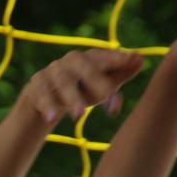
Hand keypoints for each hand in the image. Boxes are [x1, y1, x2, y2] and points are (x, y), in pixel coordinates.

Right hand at [25, 48, 143, 124]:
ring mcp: (52, 72)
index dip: (118, 60)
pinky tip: (52, 119)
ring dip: (71, 98)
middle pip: (84, 67)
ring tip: (79, 115)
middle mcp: (71, 61)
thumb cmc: (82, 89)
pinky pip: (41, 95)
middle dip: (95, 81)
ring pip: (62, 82)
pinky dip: (47, 106)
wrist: (46, 98)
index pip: (105, 57)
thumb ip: (121, 72)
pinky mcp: (36, 86)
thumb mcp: (103, 84)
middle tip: (106, 96)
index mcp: (91, 58)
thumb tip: (140, 60)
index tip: (133, 62)